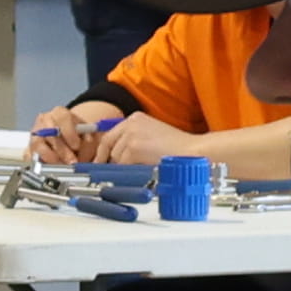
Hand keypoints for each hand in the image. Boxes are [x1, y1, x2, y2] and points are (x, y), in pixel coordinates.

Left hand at [28, 97, 172, 167]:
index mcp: (135, 118)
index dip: (103, 150)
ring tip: (141, 169)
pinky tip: (143, 170)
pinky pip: (122, 165)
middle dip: (107, 160)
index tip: (98, 161)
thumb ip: (133, 140)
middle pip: (108, 145)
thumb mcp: (152, 135)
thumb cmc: (177, 148)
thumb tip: (116, 156)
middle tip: (105, 172)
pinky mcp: (133, 149)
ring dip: (124, 168)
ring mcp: (131, 135)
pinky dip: (129, 171)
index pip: (110, 134)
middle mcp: (131, 123)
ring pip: (115, 158)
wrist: (192, 151)